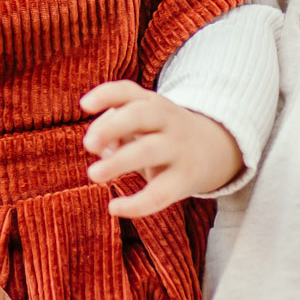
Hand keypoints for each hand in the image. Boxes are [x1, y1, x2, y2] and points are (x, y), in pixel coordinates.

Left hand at [80, 81, 242, 217]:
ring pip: (149, 150)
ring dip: (119, 162)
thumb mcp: (142, 123)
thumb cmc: (161, 133)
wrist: (215, 149)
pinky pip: (160, 193)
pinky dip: (136, 203)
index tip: (84, 105)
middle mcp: (167, 120)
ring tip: (93, 174)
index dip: (106, 95)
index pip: (128, 91)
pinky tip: (113, 208)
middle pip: (141, 115)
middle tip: (88, 144)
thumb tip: (102, 150)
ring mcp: (178, 148)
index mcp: (152, 103)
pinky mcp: (184, 179)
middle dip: (112, 126)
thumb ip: (115, 129)